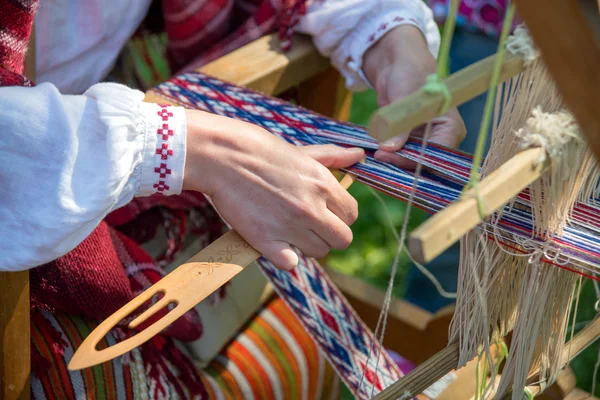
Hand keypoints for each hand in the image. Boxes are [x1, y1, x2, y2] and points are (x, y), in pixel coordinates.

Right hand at [183, 110, 363, 270]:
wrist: (223, 156)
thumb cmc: (261, 150)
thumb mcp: (303, 151)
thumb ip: (334, 157)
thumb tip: (360, 154)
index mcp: (323, 184)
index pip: (352, 214)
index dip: (340, 215)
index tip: (326, 212)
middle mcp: (312, 208)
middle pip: (342, 239)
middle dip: (330, 234)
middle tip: (311, 224)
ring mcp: (289, 226)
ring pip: (318, 252)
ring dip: (307, 244)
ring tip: (289, 228)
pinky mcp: (266, 241)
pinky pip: (290, 263)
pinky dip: (285, 257)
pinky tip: (276, 242)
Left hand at [363, 25, 465, 167]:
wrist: (397, 68)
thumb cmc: (409, 75)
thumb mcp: (404, 99)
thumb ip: (399, 126)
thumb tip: (389, 147)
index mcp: (450, 129)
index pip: (434, 155)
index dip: (410, 160)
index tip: (385, 156)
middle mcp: (440, 140)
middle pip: (422, 164)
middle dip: (399, 165)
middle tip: (375, 160)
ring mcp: (424, 144)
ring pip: (409, 164)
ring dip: (391, 164)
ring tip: (371, 159)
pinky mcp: (409, 144)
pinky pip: (400, 157)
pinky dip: (388, 158)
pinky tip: (373, 156)